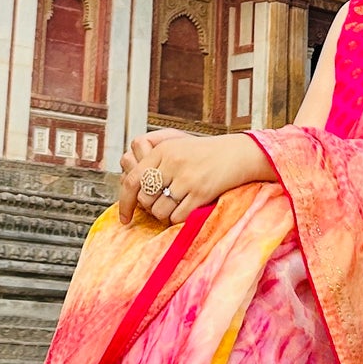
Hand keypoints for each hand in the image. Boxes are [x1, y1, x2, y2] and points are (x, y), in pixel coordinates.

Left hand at [117, 129, 273, 225]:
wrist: (237, 154)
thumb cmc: (204, 153)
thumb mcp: (175, 145)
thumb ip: (151, 159)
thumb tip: (127, 179)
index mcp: (162, 150)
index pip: (132, 180)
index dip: (124, 202)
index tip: (124, 217)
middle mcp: (172, 162)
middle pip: (145, 199)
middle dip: (151, 207)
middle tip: (163, 203)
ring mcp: (187, 178)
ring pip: (159, 211)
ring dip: (165, 214)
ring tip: (177, 204)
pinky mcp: (200, 193)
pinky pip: (177, 217)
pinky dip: (179, 218)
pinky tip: (187, 208)